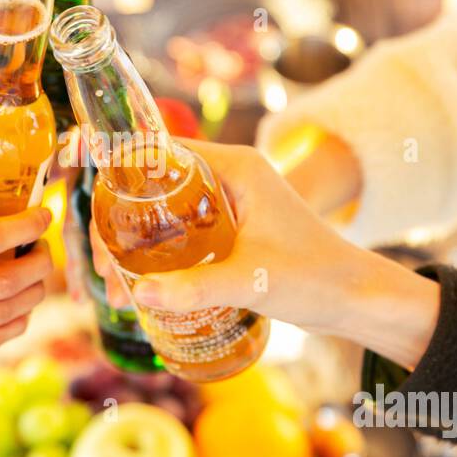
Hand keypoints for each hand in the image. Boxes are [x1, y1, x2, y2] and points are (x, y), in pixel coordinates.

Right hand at [96, 140, 439, 369]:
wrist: (358, 299)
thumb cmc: (315, 278)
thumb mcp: (251, 280)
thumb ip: (195, 287)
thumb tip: (137, 294)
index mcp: (235, 167)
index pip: (159, 157)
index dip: (121, 185)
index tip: (99, 224)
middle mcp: (230, 177)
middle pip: (154, 190)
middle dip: (121, 229)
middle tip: (105, 270)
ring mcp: (231, 206)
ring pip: (164, 217)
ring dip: (136, 249)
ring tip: (117, 289)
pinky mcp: (233, 233)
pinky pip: (180, 237)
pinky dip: (157, 259)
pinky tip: (141, 290)